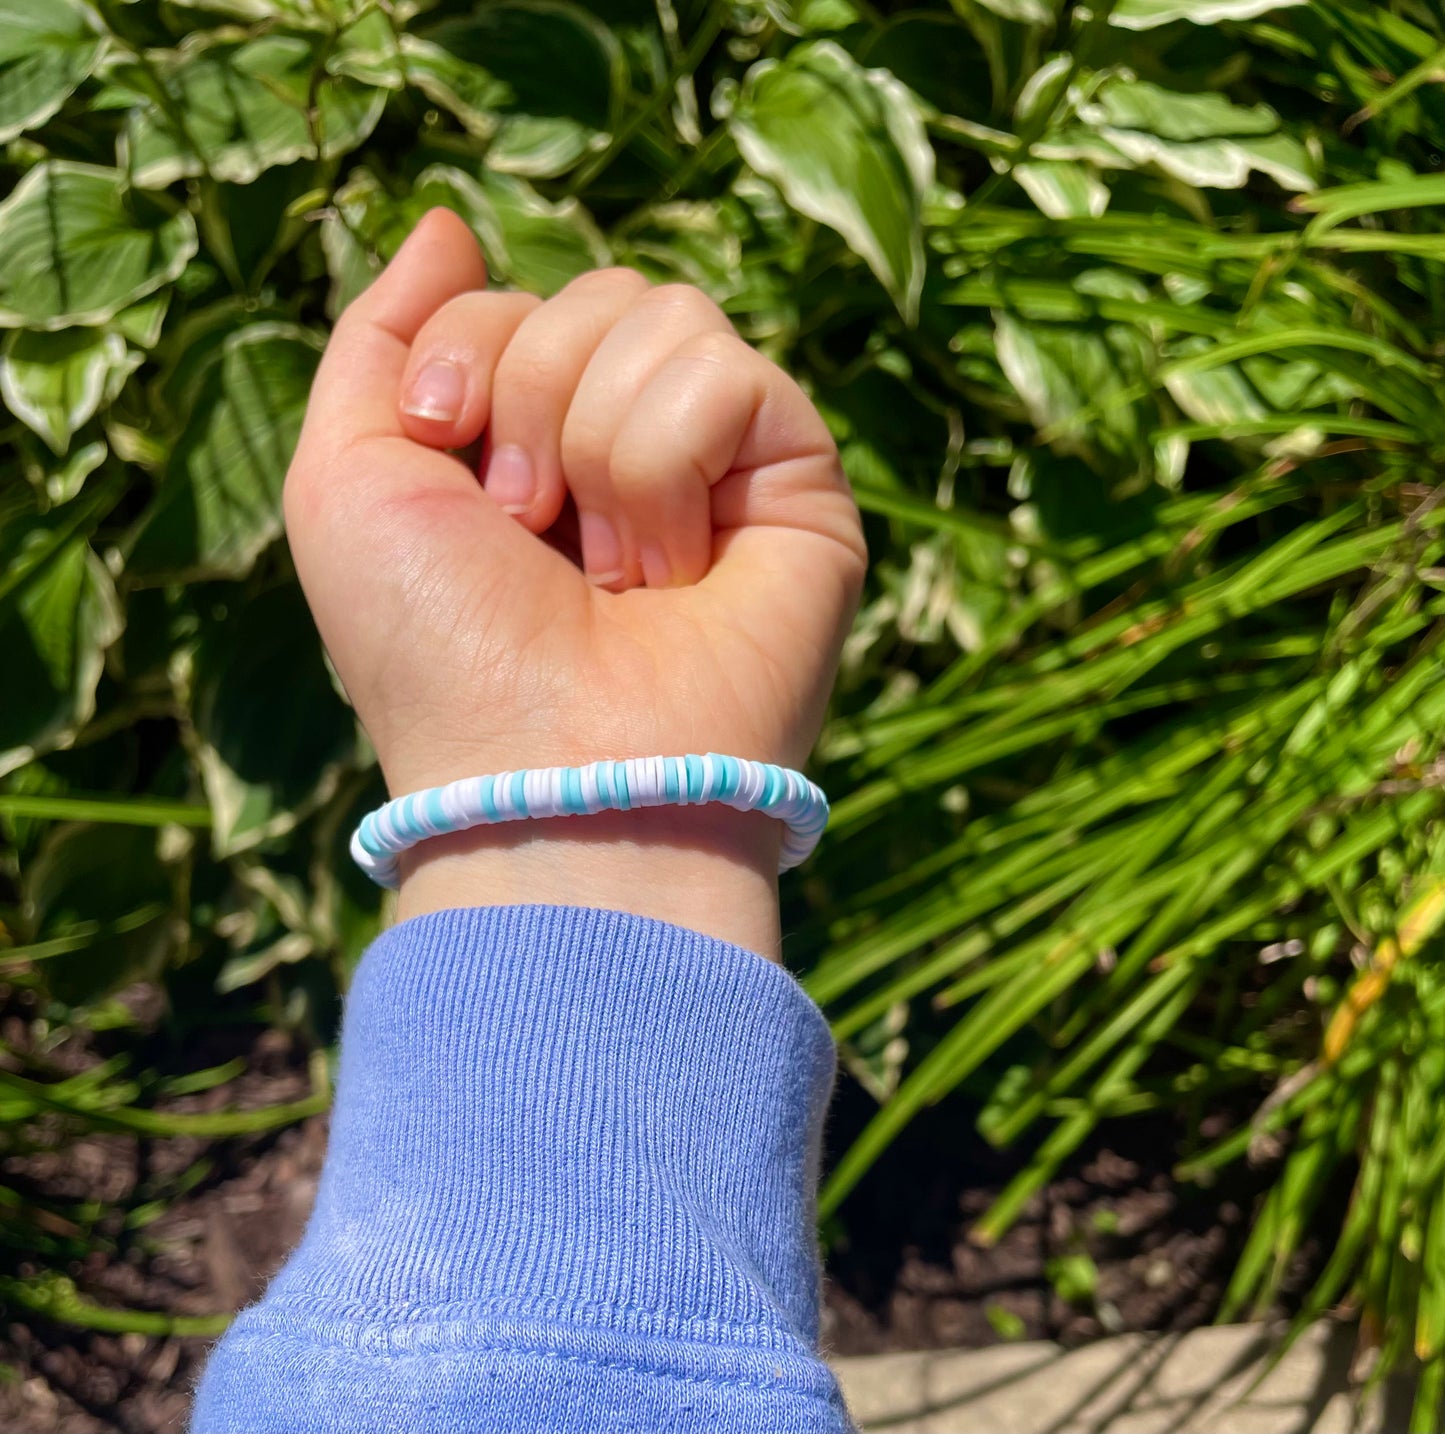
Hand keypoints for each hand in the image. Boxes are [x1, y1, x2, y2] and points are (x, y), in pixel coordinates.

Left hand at [284, 210, 865, 955]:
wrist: (548, 766)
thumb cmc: (437, 648)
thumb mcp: (346, 480)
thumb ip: (380, 336)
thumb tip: (452, 222)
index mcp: (534, 439)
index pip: (515, 299)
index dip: (467, 357)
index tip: (449, 461)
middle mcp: (631, 442)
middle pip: (595, 291)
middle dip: (532, 397)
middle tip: (531, 530)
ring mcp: (720, 460)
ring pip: (666, 313)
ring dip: (600, 447)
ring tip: (611, 572)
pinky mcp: (797, 480)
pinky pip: (727, 372)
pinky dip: (667, 468)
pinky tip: (675, 572)